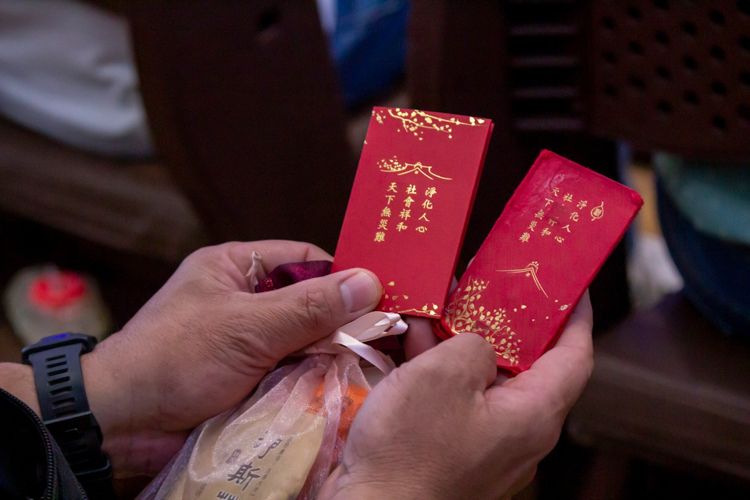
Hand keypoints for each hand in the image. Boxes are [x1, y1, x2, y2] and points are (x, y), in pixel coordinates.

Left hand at [2, 241, 381, 477]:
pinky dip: (310, 381)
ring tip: (365, 368)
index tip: (380, 298)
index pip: (306, 260)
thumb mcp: (247, 326)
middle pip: (309, 303)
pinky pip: (292, 372)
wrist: (122, 422)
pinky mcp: (249, 378)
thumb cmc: (177, 358)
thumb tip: (370, 283)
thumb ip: (309, 306)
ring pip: (305, 341)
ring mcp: (247, 342)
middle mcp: (245, 300)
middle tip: (382, 340)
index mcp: (237, 268)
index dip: (342, 277)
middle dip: (338, 323)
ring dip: (326, 356)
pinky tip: (337, 389)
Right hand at [320, 291, 593, 499]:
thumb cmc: (411, 449)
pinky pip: (458, 399)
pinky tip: (414, 341)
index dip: (576, 316)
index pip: (575, 356)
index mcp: (534, 415)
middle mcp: (519, 432)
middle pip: (527, 364)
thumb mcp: (445, 373)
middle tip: (489, 284)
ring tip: (438, 304)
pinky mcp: (453, 451)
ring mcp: (485, 444)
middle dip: (504, 320)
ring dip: (462, 341)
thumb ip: (475, 343)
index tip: (570, 287)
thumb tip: (478, 346)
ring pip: (485, 379)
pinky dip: (441, 369)